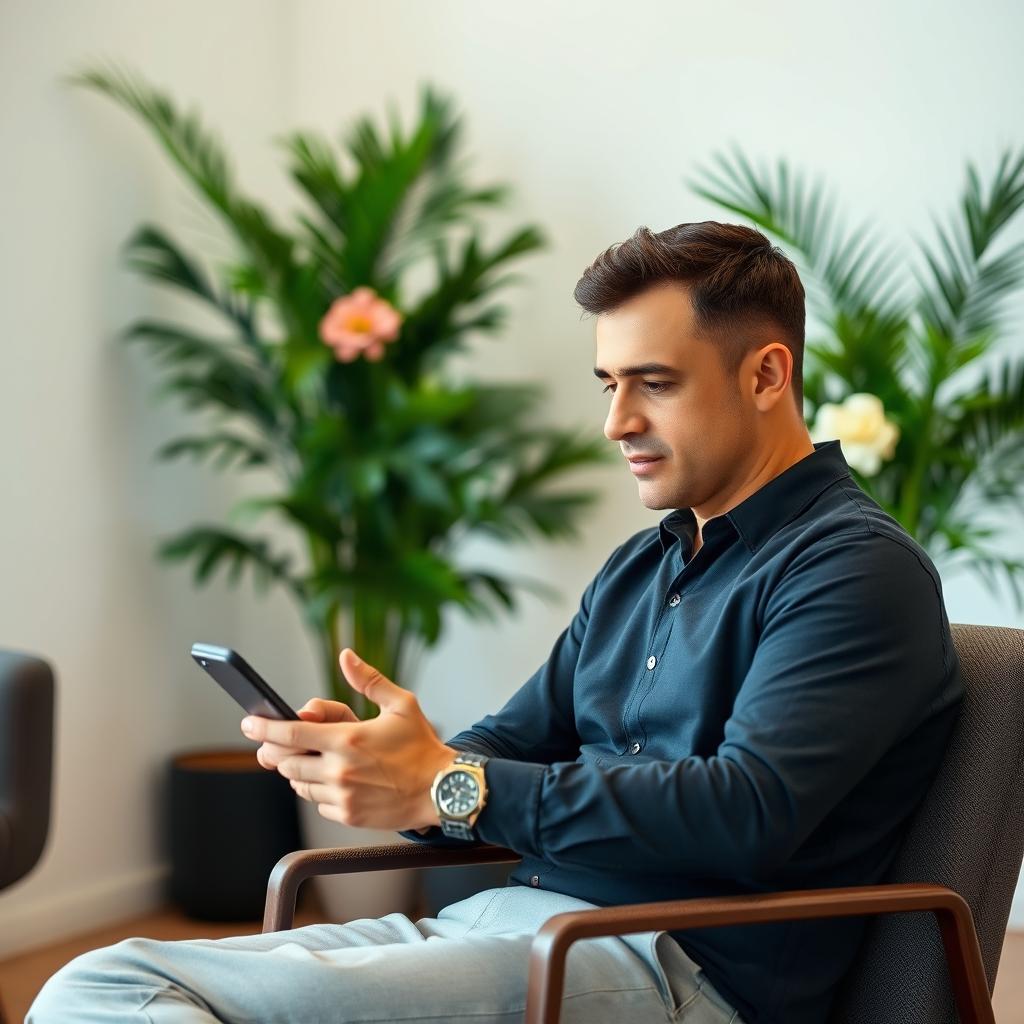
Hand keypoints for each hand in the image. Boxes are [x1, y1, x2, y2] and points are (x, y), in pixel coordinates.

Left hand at [239, 649, 455, 830]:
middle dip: (279, 751)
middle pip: (287, 761)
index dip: (264, 726)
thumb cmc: (422, 746)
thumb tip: (346, 656)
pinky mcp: (349, 816)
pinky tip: (335, 780)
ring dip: (299, 771)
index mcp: (348, 739)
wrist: (443, 790)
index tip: (248, 722)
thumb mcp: (401, 704)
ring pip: (299, 784)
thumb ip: (368, 681)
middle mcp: (340, 770)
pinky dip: (319, 791)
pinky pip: (318, 804)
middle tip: (280, 743)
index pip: (292, 732)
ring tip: (314, 759)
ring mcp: (343, 797)